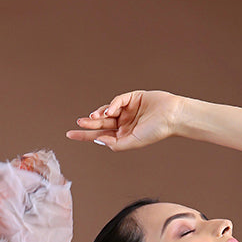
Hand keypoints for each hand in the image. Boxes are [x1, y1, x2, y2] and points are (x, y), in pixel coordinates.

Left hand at [66, 91, 184, 151]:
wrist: (171, 116)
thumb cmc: (156, 131)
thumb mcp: (133, 142)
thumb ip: (116, 144)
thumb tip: (98, 140)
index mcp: (122, 136)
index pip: (99, 136)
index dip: (85, 135)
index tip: (70, 134)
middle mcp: (123, 123)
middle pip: (100, 124)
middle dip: (88, 124)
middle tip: (78, 124)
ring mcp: (127, 110)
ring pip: (107, 112)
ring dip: (98, 115)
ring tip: (92, 118)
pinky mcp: (132, 97)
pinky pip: (118, 101)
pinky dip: (113, 104)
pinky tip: (111, 110)